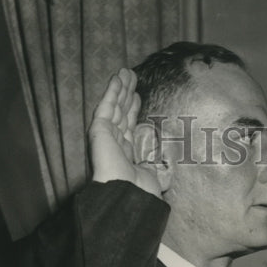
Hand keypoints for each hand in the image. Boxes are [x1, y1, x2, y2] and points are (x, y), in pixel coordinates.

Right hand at [88, 68, 161, 196]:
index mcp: (125, 154)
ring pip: (115, 106)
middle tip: (133, 76)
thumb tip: (167, 166)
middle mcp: (114, 143)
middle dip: (127, 94)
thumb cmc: (141, 192)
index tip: (138, 96)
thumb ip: (156, 168)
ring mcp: (106, 135)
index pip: (129, 126)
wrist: (127, 195)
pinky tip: (117, 78)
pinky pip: (106, 106)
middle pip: (122, 112)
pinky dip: (112, 91)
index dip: (133, 110)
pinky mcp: (99, 130)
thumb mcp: (154, 177)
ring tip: (127, 71)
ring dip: (121, 88)